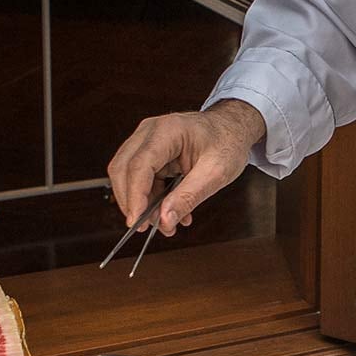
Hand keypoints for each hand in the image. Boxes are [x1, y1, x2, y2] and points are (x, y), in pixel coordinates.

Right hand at [106, 99, 266, 235]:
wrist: (231, 128)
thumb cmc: (227, 142)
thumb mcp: (215, 173)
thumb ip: (188, 197)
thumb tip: (165, 220)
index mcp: (168, 130)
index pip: (140, 165)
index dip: (135, 196)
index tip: (136, 222)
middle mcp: (150, 132)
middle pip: (123, 169)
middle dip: (132, 202)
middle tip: (147, 227)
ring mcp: (146, 141)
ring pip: (128, 176)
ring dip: (142, 204)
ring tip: (167, 223)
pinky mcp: (149, 153)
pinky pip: (140, 179)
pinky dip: (151, 199)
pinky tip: (170, 211)